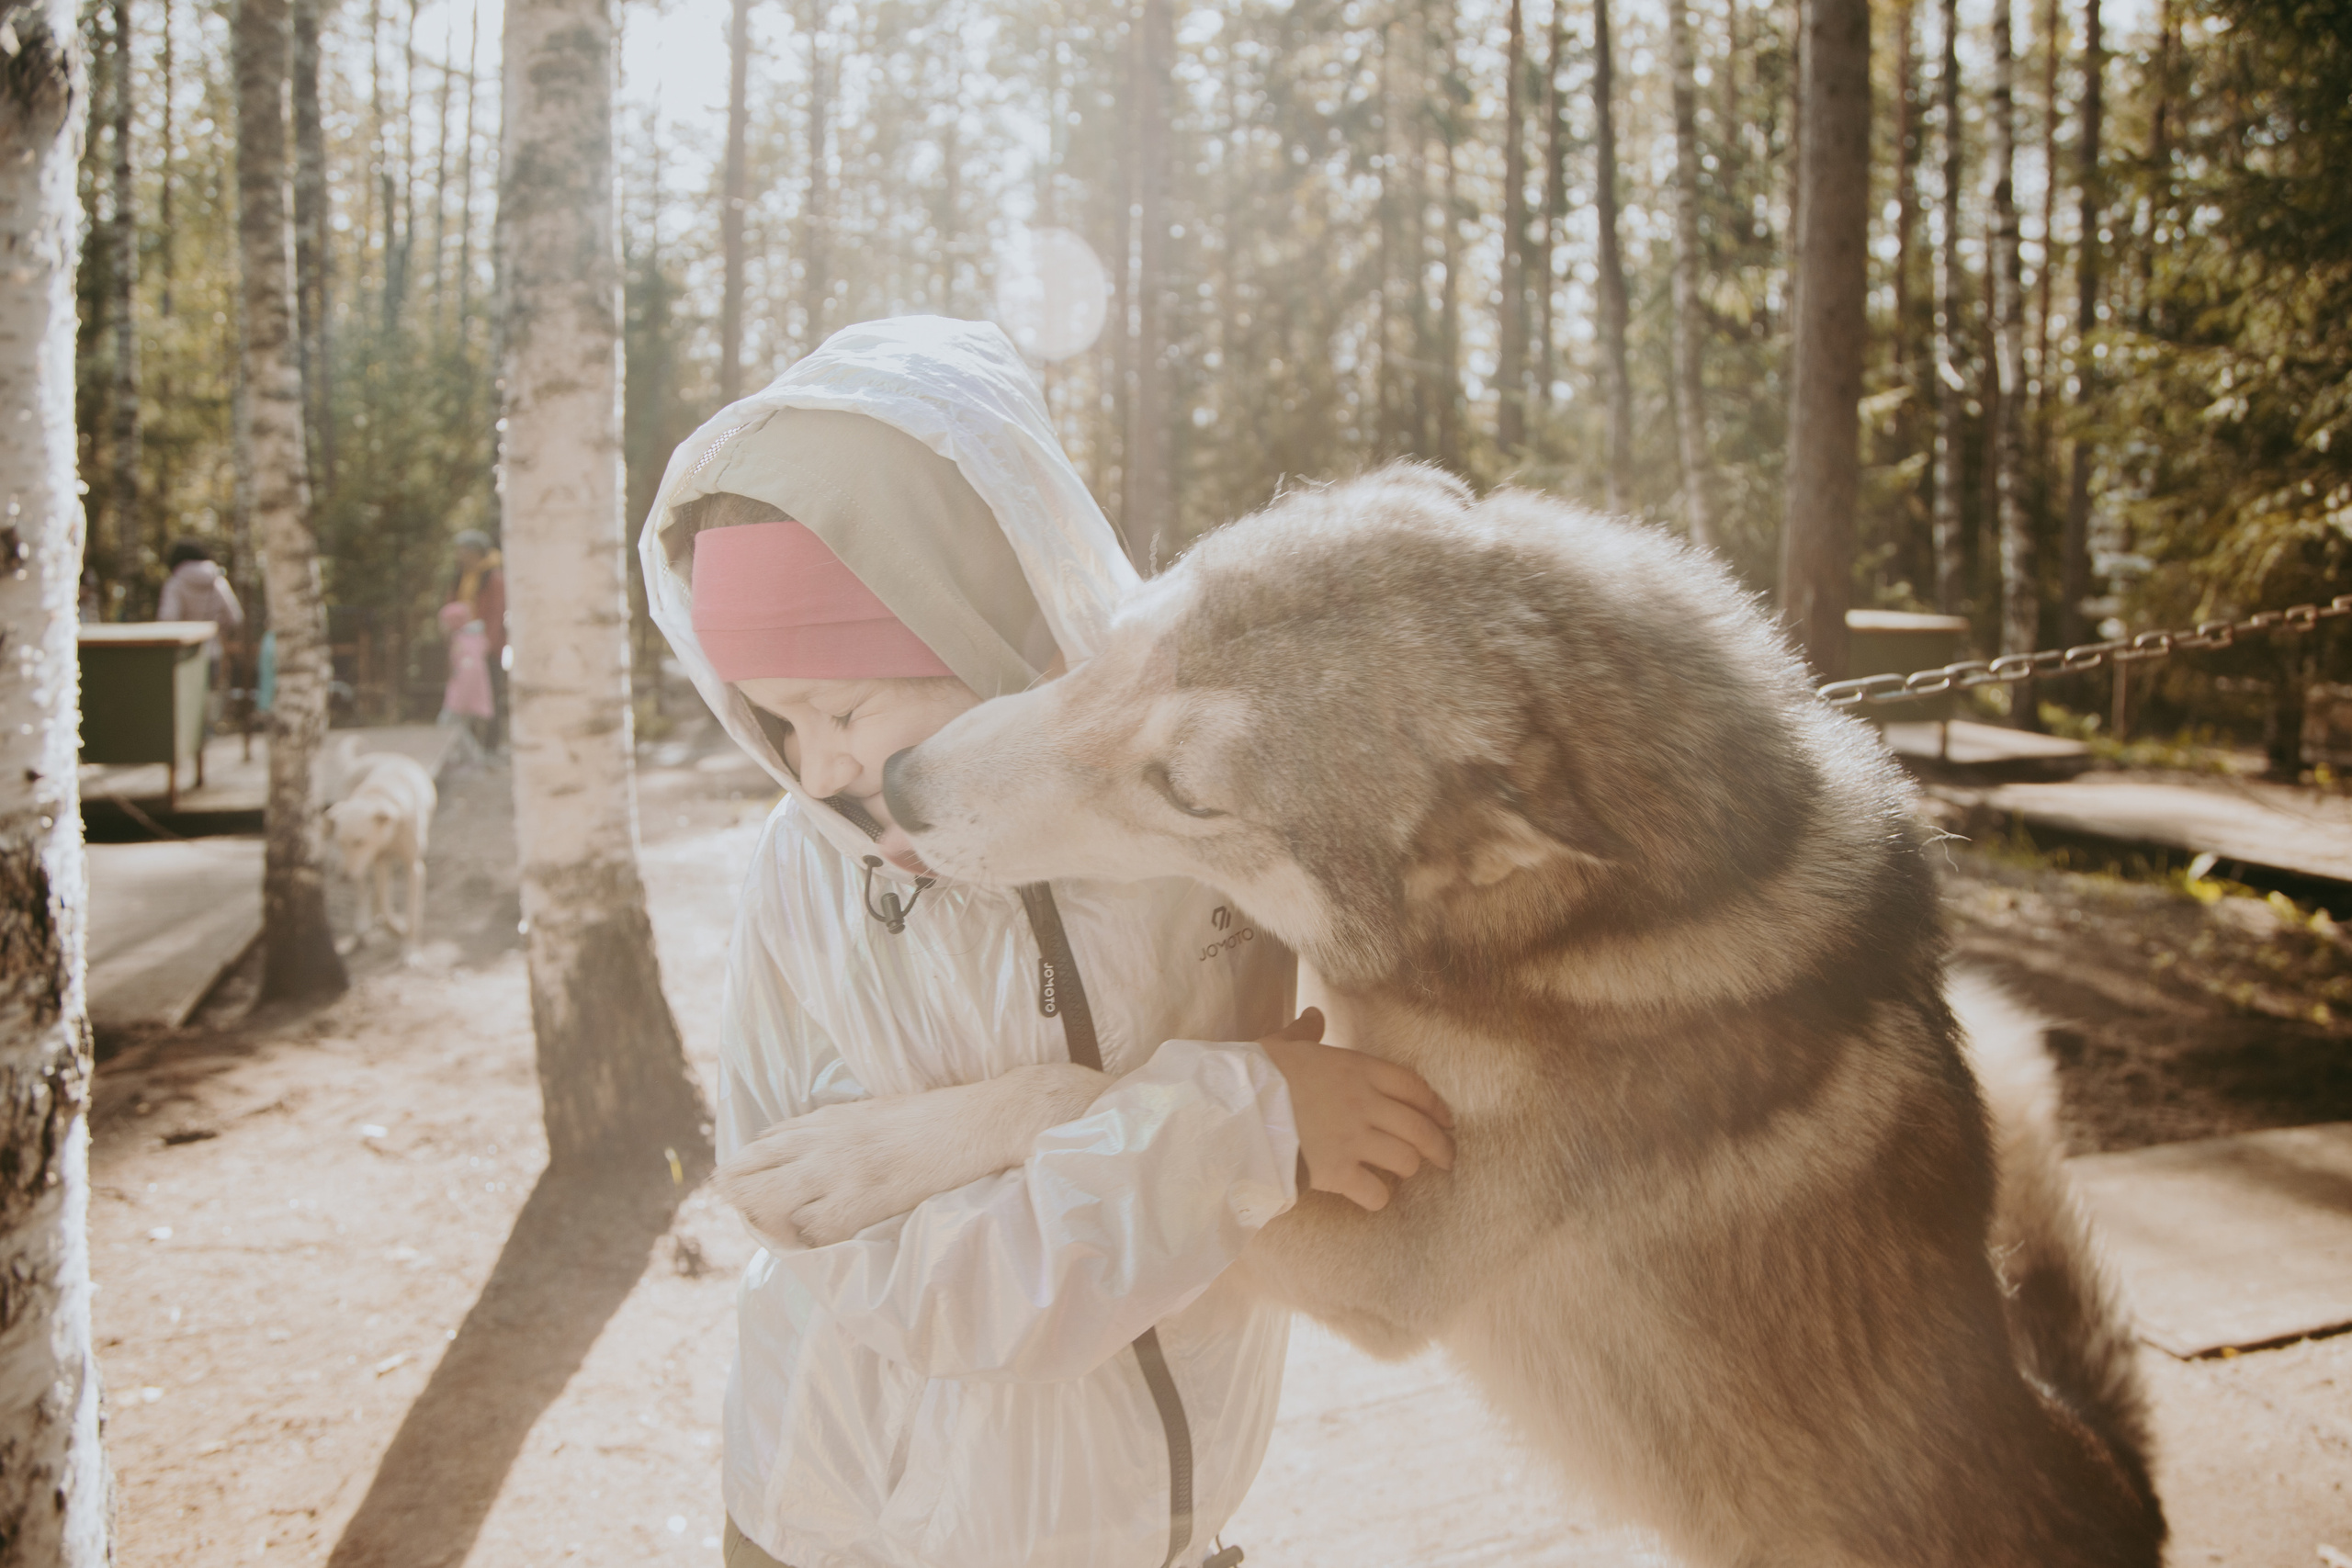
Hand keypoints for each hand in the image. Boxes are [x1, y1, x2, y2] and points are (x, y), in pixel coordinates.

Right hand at [1257, 1008, 1454, 1211]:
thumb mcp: (1284, 1043)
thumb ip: (1306, 1031)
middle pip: (1420, 1127)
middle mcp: (1364, 1103)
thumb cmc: (1255, 1071)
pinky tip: (1372, 1195)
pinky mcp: (1338, 1172)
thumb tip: (1314, 1016)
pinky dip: (1378, 1197)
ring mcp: (1353, 1139)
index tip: (1446, 1118)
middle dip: (1440, 1146)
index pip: (1412, 1086)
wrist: (1233, 1106)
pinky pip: (1376, 1192)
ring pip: (1406, 1160)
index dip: (1435, 1105)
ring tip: (1407, 1173)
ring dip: (1410, 1169)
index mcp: (1356, 1068)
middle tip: (1446, 1157)